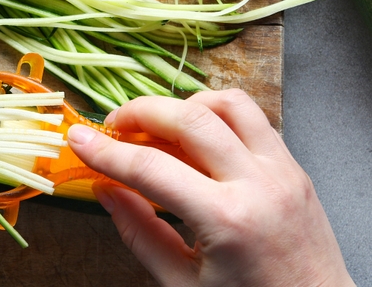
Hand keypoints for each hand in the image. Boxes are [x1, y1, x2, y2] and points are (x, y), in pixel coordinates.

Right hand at [67, 90, 353, 285]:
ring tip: (157, 127)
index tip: (77, 139)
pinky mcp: (294, 167)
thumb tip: (105, 191)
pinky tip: (195, 137)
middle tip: (113, 127)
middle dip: (141, 112)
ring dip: (184, 105)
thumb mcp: (182, 284)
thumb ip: (140, 233)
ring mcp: (283, 170)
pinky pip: (253, 118)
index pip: (151, 168)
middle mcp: (258, 185)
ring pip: (229, 103)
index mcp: (226, 221)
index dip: (106, 151)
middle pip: (189, 119)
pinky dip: (217, 116)